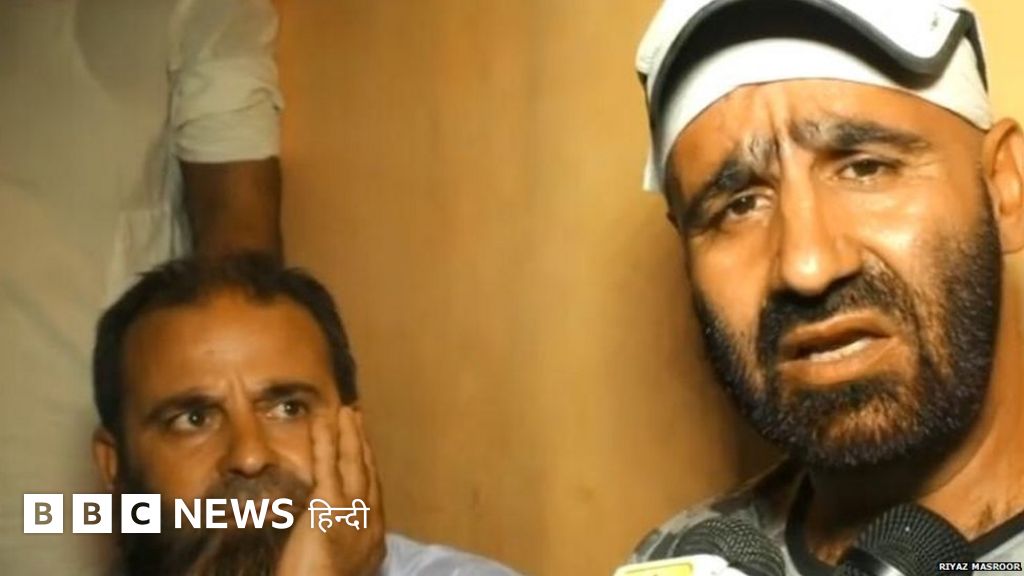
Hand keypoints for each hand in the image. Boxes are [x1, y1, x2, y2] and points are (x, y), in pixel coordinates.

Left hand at [277, 406, 385, 575]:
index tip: (365, 448)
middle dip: (363, 445)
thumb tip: (337, 536)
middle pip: (368, 474)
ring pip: (353, 465)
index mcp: (373, 538)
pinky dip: (326, 442)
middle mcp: (370, 522)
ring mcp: (353, 513)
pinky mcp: (329, 508)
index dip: (368, 468)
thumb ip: (344, 545)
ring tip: (346, 412)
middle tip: (359, 420)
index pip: (373, 494)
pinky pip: (327, 467)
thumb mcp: (344, 566)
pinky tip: (324, 422)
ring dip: (350, 436)